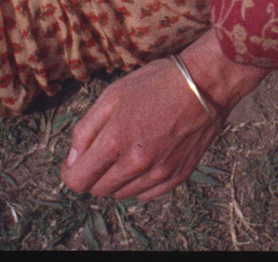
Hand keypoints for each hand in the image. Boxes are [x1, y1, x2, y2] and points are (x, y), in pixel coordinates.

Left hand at [61, 53, 226, 200]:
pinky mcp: (178, 176)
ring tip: (130, 150)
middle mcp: (135, 164)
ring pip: (123, 194)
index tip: (77, 162)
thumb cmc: (157, 83)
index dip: (71, 172)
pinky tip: (147, 159)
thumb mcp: (113, 95)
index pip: (78, 181)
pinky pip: (147, 194)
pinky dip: (141, 183)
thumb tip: (72, 160)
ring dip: (119, 179)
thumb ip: (86, 129)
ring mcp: (159, 173)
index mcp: (114, 142)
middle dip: (96, 174)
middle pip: (99, 190)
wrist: (205, 84)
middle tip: (106, 152)